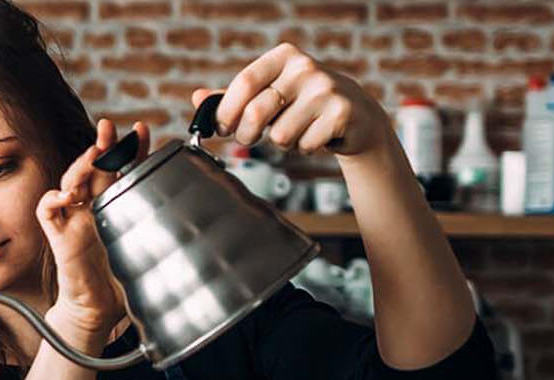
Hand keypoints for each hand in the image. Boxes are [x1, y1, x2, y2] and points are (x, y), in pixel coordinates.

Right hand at [36, 119, 149, 339]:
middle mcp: (94, 208)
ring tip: (91, 156)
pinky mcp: (59, 237)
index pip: (123, 168)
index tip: (142, 131)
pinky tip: (65, 195)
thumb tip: (206, 217)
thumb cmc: (123, 284)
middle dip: (103, 144)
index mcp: (118, 206)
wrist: (98, 313)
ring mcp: (75, 220)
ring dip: (79, 165)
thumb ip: (169, 233)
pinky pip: (47, 211)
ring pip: (70, 180)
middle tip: (110, 129)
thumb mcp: (152, 252)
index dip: (131, 148)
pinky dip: (52, 199)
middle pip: (96, 167)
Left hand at [194, 43, 392, 156]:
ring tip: (296, 131)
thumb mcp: (270, 92)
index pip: (244, 83)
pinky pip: (304, 145)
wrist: (356, 114)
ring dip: (282, 142)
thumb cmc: (304, 102)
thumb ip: (234, 96)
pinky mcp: (340, 112)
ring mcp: (325, 89)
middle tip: (249, 138)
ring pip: (281, 135)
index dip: (226, 111)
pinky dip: (304, 148)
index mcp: (283, 56)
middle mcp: (305, 67)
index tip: (221, 128)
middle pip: (257, 112)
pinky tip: (315, 135)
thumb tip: (197, 97)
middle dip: (246, 135)